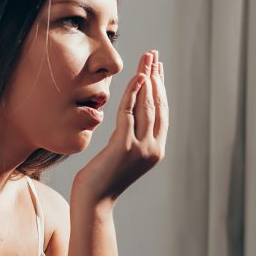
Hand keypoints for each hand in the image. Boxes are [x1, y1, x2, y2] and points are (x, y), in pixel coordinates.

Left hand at [73, 49, 168, 204]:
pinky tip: (136, 78)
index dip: (160, 88)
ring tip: (146, 59)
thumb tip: (128, 115)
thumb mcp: (119, 153)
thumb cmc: (100, 179)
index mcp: (155, 149)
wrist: (93, 201)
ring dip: (147, 79)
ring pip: (147, 105)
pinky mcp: (125, 146)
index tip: (157, 68)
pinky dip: (134, 93)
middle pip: (158, 104)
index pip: (162, 112)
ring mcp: (142, 148)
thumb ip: (128, 135)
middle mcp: (154, 148)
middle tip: (154, 54)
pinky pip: (130, 113)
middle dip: (156, 77)